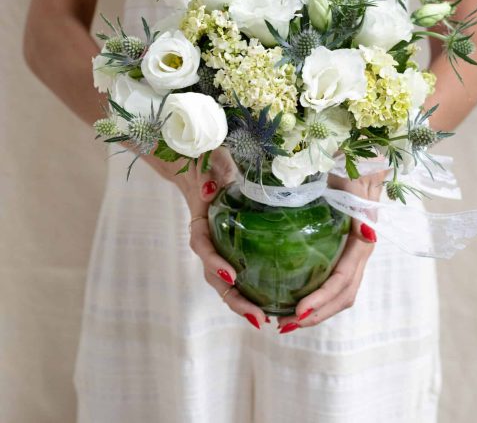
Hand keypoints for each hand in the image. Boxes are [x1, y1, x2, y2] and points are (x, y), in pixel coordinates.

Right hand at [144, 146, 268, 329]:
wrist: (204, 169)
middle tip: (256, 316)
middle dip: (234, 298)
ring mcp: (219, 249)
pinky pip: (240, 276)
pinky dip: (251, 292)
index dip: (215, 263)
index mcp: (200, 223)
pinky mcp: (233, 251)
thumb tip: (211, 188)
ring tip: (264, 319)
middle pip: (215, 276)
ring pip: (226, 283)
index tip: (232, 275)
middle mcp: (208, 242)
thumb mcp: (211, 163)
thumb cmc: (209, 164)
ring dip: (243, 303)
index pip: (203, 247)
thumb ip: (211, 174)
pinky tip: (271, 306)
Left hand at [276, 162, 389, 333]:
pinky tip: (295, 298)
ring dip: (317, 310)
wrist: (360, 150)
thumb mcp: (354, 177)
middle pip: (343, 295)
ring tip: (287, 320)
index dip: (323, 299)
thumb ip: (362, 203)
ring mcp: (353, 250)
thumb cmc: (351, 161)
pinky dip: (317, 294)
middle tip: (284, 325)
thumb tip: (368, 236)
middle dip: (317, 314)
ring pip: (341, 292)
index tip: (298, 312)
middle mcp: (360, 249)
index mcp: (362, 238)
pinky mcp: (343, 246)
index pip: (343, 279)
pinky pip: (334, 278)